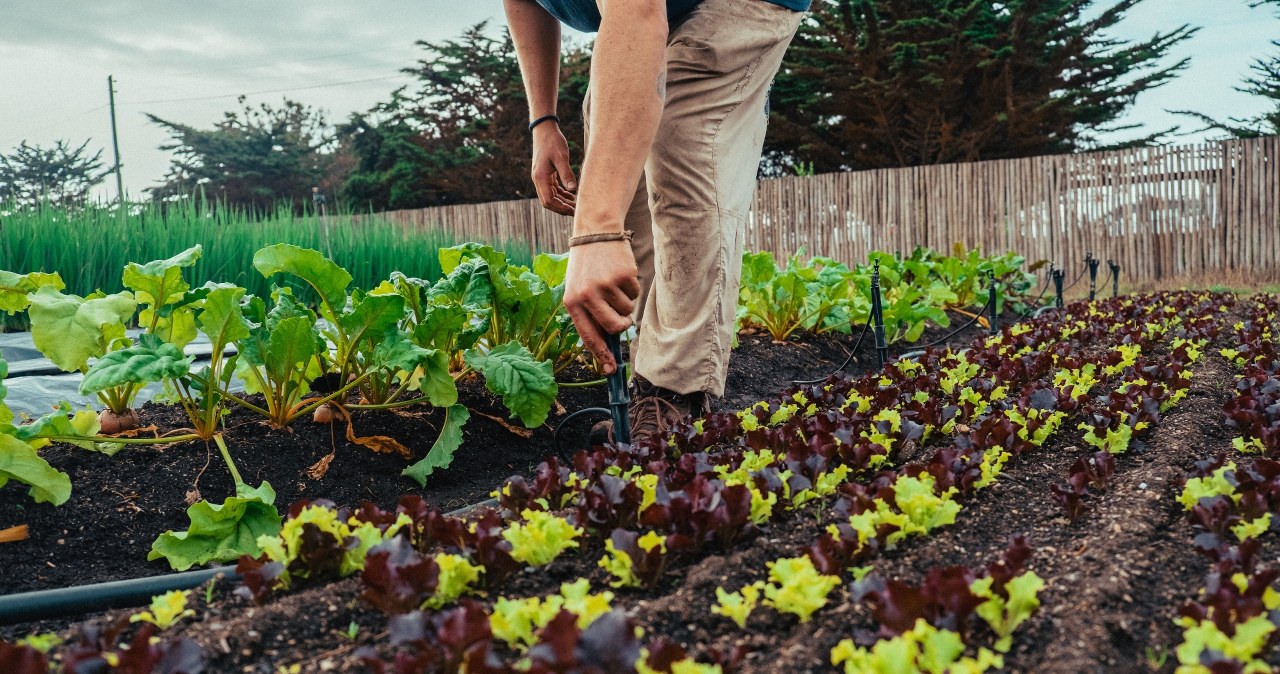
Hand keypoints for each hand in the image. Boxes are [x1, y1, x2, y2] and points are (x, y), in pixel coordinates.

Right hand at [531, 123, 576, 214]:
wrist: (544, 129)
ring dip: (563, 202)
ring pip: (551, 196)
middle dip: (562, 208)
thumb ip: (566, 173)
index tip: (573, 210)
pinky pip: (553, 189)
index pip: (548, 200)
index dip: (560, 208)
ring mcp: (541, 177)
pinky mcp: (546, 174)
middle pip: (548, 201)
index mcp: (540, 178)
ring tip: (577, 206)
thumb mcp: (561, 157)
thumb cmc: (553, 141)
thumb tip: (573, 189)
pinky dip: (562, 194)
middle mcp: (539, 180)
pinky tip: (572, 196)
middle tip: (577, 211)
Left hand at [563, 240, 639, 373]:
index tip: (610, 369)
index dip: (600, 354)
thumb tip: (606, 343)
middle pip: (613, 327)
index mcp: (572, 302)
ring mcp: (606, 285)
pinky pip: (635, 294)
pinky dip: (631, 288)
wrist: (595, 232)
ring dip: (625, 302)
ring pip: (627, 311)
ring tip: (613, 283)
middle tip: (622, 319)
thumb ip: (588, 314)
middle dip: (621, 326)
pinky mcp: (624, 275)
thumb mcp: (577, 289)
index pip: (588, 335)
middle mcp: (588, 295)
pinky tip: (619, 273)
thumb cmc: (586, 266)